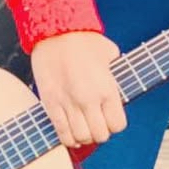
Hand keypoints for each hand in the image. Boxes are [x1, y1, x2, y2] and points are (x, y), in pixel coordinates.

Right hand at [30, 30, 126, 147]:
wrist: (56, 30)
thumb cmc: (84, 39)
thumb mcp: (110, 54)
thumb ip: (115, 73)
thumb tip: (118, 80)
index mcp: (107, 89)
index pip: (117, 125)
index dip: (114, 124)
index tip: (109, 118)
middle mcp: (89, 99)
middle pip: (100, 136)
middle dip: (99, 132)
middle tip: (95, 123)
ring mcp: (69, 103)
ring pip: (81, 138)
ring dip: (83, 137)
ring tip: (82, 128)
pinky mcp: (51, 103)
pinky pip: (61, 133)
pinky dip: (68, 138)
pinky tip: (70, 132)